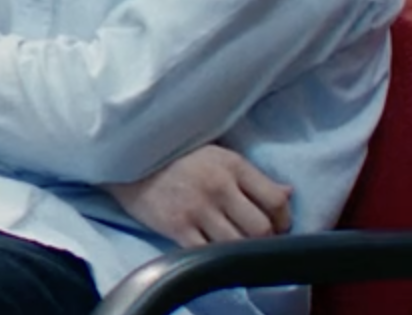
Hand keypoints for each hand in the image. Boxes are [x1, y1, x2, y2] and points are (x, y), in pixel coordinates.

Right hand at [107, 144, 293, 247]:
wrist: (124, 158)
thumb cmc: (173, 155)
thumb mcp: (216, 154)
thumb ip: (251, 175)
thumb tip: (288, 193)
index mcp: (232, 164)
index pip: (275, 200)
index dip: (283, 219)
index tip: (276, 224)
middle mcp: (218, 185)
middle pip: (261, 228)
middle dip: (265, 239)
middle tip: (257, 239)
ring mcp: (196, 208)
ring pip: (238, 245)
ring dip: (241, 250)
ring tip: (235, 244)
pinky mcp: (176, 226)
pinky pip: (208, 253)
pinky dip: (214, 256)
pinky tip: (211, 249)